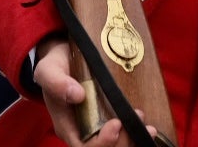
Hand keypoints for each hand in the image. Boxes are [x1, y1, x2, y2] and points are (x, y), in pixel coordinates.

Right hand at [33, 37, 156, 146]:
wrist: (65, 59)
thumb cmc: (55, 67)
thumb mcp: (49, 70)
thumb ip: (57, 82)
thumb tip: (77, 95)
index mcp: (67, 127)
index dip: (103, 143)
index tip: (116, 124)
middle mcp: (82, 134)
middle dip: (123, 142)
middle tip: (137, 119)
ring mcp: (96, 129)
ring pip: (116, 146)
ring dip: (133, 141)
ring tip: (147, 126)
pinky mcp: (109, 121)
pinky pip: (124, 137)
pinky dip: (137, 136)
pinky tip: (149, 128)